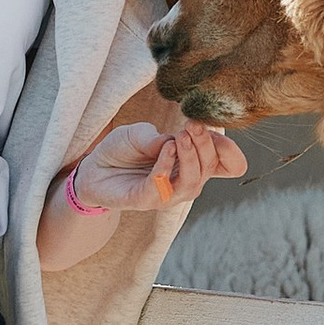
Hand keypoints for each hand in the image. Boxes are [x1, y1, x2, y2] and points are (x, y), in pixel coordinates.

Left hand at [67, 118, 247, 212]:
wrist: (93, 167)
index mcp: (193, 164)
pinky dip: (167, 165)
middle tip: (192, 124)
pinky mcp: (147, 200)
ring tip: (181, 134)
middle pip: (211, 168)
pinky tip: (165, 147)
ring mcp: (169, 194)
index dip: (230, 151)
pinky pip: (163, 186)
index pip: (228, 166)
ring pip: (193, 181)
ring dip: (190, 156)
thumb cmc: (123, 149)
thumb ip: (158, 137)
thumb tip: (175, 139)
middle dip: (206, 144)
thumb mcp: (141, 133)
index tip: (214, 128)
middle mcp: (186, 181)